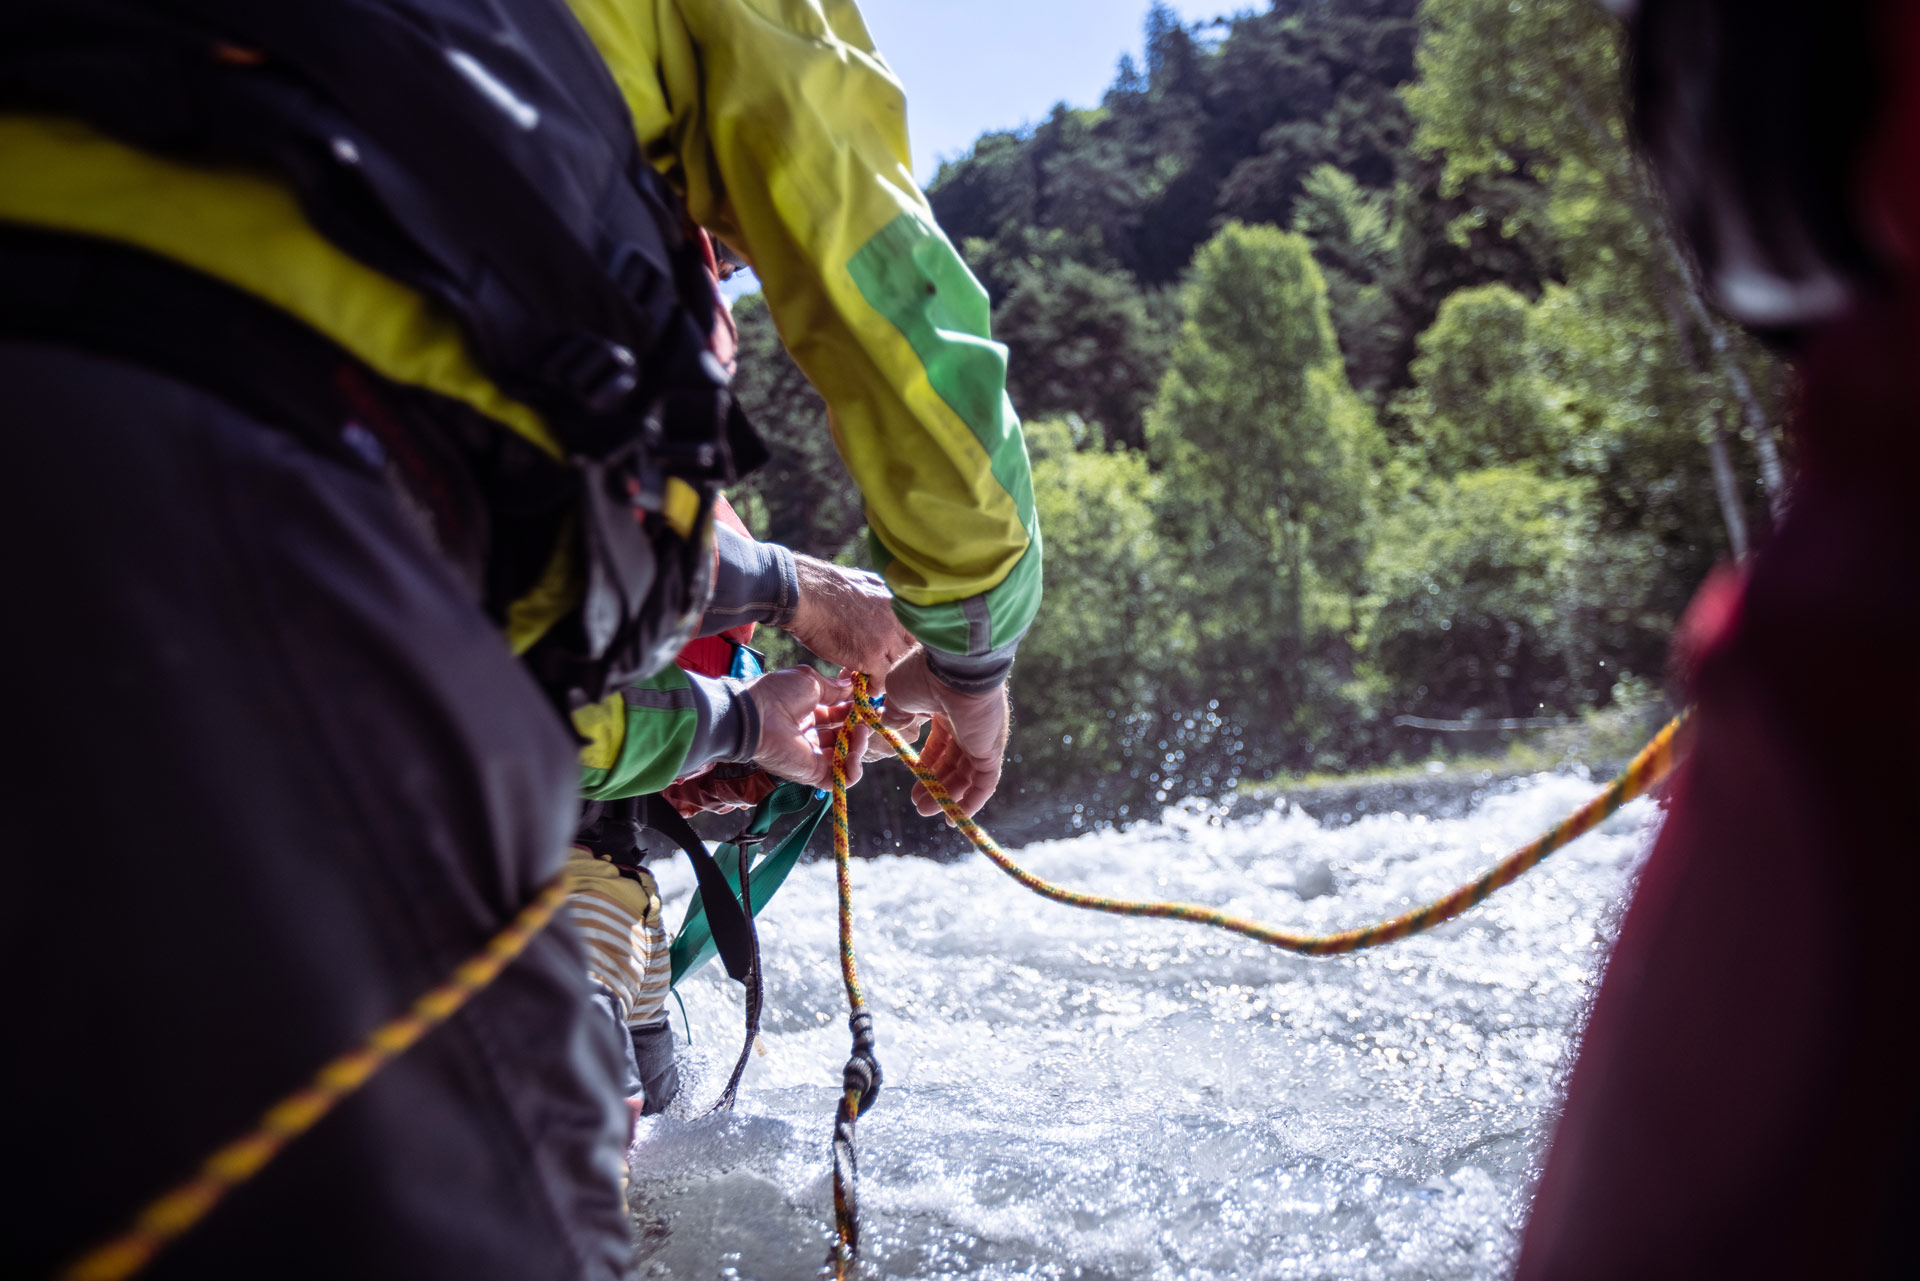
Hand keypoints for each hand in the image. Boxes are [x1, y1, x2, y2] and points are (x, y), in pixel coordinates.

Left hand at [741, 666, 870, 789]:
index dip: (854, 711)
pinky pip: (840, 778)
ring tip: (861, 731)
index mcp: (808, 713)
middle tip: (870, 719)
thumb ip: (834, 688)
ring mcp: (812, 756)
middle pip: (844, 738)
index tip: (868, 703)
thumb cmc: (778, 693)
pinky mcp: (813, 774)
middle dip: (860, 728)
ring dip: (859, 746)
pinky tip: (854, 751)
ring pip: (846, 758)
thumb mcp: (811, 682)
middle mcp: (811, 735)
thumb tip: (853, 687)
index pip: (838, 716)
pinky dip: (853, 768)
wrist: (756, 714)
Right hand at [787, 556, 915, 679]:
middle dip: (900, 661)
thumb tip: (875, 602)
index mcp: (893, 598)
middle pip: (911, 648)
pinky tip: (867, 689)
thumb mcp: (859, 581)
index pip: (912, 628)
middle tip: (886, 670)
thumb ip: (874, 596)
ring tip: (876, 682)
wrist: (801, 594)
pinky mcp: (871, 654)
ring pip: (900, 664)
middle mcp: (895, 616)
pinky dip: (876, 687)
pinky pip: (884, 678)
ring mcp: (885, 635)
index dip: (902, 643)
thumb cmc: (819, 586)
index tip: (892, 653)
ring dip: (889, 675)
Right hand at [879, 649, 1009, 817]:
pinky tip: (955, 816)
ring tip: (925, 811)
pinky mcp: (992, 749)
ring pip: (967, 775)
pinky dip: (972, 801)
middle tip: (919, 804)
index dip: (927, 764)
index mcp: (948, 707)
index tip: (912, 780)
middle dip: (935, 784)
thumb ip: (895, 714)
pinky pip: (985, 782)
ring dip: (947, 796)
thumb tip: (889, 725)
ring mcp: (982, 737)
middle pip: (953, 762)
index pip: (941, 742)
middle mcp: (968, 723)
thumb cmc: (924, 673)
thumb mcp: (898, 694)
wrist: (954, 666)